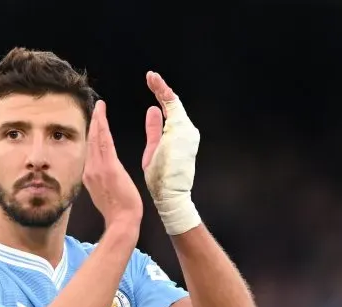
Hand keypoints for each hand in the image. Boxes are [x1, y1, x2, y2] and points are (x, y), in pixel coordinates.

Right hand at [83, 100, 142, 234]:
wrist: (121, 220)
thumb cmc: (118, 210)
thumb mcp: (105, 192)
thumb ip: (101, 180)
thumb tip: (102, 174)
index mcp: (89, 175)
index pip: (90, 150)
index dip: (91, 134)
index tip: (93, 122)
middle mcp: (90, 170)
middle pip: (90, 141)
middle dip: (93, 123)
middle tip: (95, 107)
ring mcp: (97, 168)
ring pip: (95, 139)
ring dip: (97, 120)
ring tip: (99, 106)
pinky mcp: (108, 167)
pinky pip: (104, 142)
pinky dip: (102, 126)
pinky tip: (102, 115)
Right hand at [141, 72, 201, 235]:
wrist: (173, 196)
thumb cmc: (161, 178)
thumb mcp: (152, 151)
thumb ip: (154, 128)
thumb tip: (154, 108)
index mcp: (178, 130)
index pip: (170, 101)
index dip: (160, 87)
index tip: (150, 76)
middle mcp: (188, 130)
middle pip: (174, 104)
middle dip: (161, 90)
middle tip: (150, 77)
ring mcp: (191, 136)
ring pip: (177, 112)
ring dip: (165, 99)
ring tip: (153, 86)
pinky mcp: (189, 142)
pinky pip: (178, 122)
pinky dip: (168, 112)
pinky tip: (159, 107)